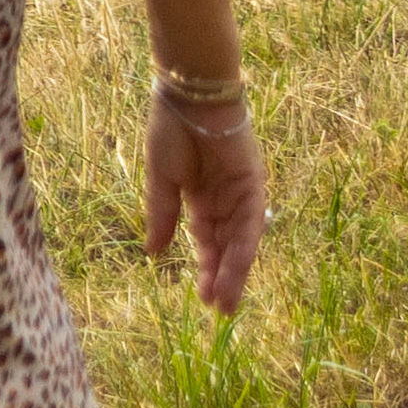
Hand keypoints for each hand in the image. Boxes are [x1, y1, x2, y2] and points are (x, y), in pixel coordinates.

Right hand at [141, 81, 262, 314]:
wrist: (190, 96)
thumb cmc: (170, 130)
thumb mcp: (161, 180)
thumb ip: (162, 216)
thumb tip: (153, 253)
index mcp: (202, 198)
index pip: (207, 241)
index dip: (206, 269)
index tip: (204, 299)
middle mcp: (226, 201)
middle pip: (227, 247)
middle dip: (224, 278)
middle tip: (221, 310)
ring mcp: (243, 194)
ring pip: (241, 242)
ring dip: (235, 272)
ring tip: (227, 302)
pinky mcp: (254, 185)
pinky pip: (250, 223)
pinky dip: (243, 247)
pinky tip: (233, 270)